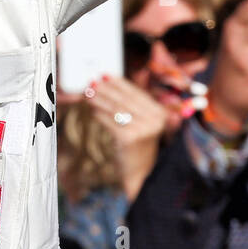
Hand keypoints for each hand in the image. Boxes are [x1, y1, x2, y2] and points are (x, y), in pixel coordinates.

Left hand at [83, 75, 167, 201]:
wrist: (141, 173)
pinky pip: (110, 123)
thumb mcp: (143, 123)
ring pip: (116, 110)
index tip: (105, 75)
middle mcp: (154, 120)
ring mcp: (143, 130)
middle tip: (92, 83)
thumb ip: (133, 105)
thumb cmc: (139, 145)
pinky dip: (100, 116)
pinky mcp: (129, 139)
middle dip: (106, 90)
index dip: (119, 83)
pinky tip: (93, 111)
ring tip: (88, 94)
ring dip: (100, 100)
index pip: (136, 93)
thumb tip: (111, 83)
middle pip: (125, 100)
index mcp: (159, 113)